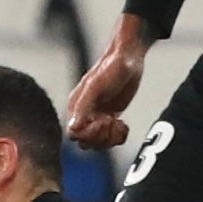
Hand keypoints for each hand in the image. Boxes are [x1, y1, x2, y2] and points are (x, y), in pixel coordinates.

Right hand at [66, 17, 148, 149]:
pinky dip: (119, 137)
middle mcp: (84, 114)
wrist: (129, 58)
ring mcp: (98, 117)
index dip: (89, 133)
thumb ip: (83, 106)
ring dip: (110, 138)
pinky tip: (124, 124)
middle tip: (113, 121)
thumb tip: (73, 128)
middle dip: (101, 136)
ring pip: (98, 143)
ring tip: (119, 123)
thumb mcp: (96, 85)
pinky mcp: (111, 117)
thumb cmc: (112, 68)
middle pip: (86, 142)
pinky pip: (111, 139)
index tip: (104, 120)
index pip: (74, 134)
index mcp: (76, 106)